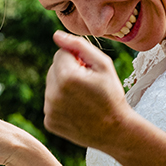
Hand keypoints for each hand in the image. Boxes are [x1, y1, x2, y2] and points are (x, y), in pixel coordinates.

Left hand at [44, 31, 130, 149]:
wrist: (115, 131)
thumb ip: (79, 46)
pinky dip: (61, 103)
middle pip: (53, 69)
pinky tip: (77, 110)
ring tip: (83, 98)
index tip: (89, 72)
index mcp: (66, 76)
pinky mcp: (49, 122)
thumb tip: (56, 35)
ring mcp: (50, 109)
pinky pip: (50, 102)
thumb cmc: (112, 95)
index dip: (77, 60)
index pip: (60, 53)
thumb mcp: (103, 65)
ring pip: (51, 85)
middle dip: (68, 72)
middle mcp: (53, 93)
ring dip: (63, 87)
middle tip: (88, 86)